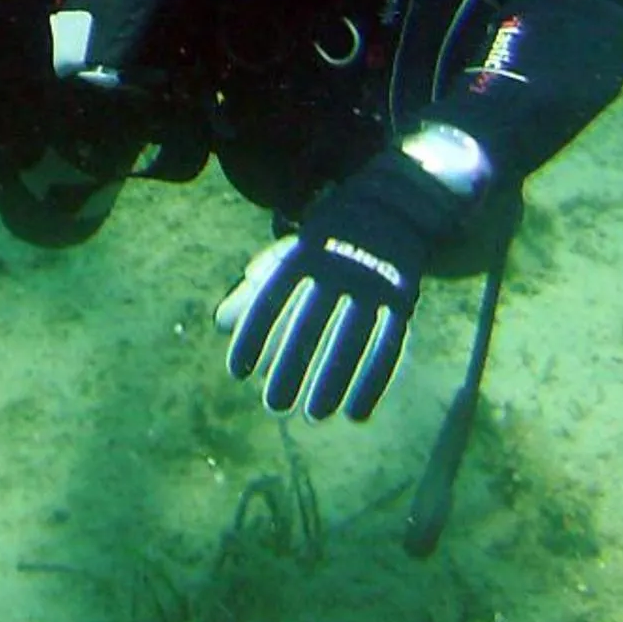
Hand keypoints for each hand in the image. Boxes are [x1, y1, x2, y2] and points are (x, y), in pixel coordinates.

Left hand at [218, 148, 470, 421]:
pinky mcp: (403, 298)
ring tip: (312, 415)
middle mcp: (339, 265)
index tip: (236, 371)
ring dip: (332, 381)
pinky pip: (389, 347)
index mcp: (305, 250)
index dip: (252, 335)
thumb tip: (219, 323)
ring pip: (351, 339)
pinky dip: (373, 382)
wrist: (395, 205)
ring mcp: (374, 281)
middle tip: (272, 405)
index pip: (271, 296)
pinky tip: (355, 414)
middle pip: (311, 323)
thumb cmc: (327, 241)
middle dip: (291, 366)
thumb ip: (256, 286)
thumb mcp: (291, 253)